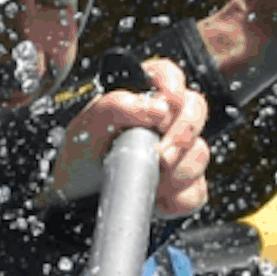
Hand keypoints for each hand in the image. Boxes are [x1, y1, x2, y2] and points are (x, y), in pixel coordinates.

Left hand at [48, 62, 210, 221]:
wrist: (76, 200)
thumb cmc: (80, 159)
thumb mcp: (87, 127)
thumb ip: (116, 106)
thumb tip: (157, 108)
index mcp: (142, 98)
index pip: (169, 75)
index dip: (173, 84)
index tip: (168, 102)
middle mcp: (165, 122)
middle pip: (196, 109)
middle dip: (182, 135)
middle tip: (159, 154)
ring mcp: (178, 152)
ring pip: (200, 152)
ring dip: (177, 170)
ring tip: (150, 179)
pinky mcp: (184, 184)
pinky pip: (197, 190)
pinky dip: (178, 198)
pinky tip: (157, 198)